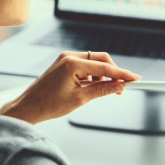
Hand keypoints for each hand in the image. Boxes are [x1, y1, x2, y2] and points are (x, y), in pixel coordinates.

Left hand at [0, 51, 140, 123]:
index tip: (135, 79)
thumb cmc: (49, 105)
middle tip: (121, 88)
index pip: (105, 67)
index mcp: (72, 64)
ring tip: (101, 91)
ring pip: (94, 62)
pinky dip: (93, 75)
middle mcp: (69, 57)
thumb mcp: (80, 99)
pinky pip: (85, 65)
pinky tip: (90, 88)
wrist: (28, 107)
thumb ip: (102, 90)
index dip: (122, 74)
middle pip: (101, 59)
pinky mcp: (64, 63)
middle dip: (113, 72)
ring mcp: (65, 58)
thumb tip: (119, 86)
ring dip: (102, 75)